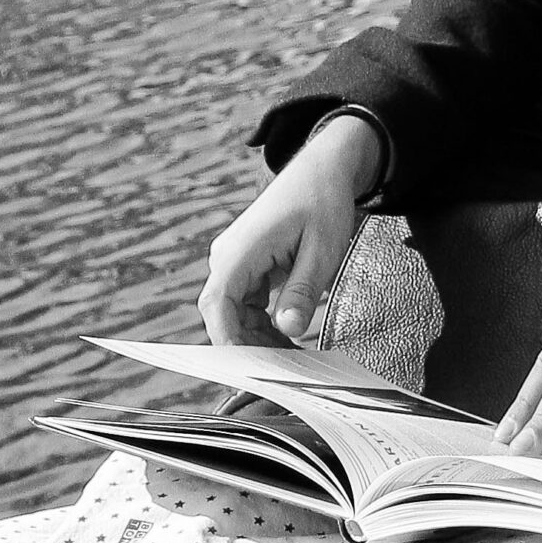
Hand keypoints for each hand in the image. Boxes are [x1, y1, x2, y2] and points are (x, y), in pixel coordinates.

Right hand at [200, 114, 382, 346]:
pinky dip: (263, 324)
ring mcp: (235, 260)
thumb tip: (287, 331)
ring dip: (258, 337)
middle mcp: (228, 256)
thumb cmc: (322, 203)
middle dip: (249, 346)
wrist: (324, 170)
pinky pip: (246, 303)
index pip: (217, 306)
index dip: (229, 342)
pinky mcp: (246, 264)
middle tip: (285, 372)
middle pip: (223, 315)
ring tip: (292, 359)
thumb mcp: (322, 251)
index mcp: (240, 251)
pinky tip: (288, 338)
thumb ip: (302, 292)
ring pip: (235, 313)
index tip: (253, 369)